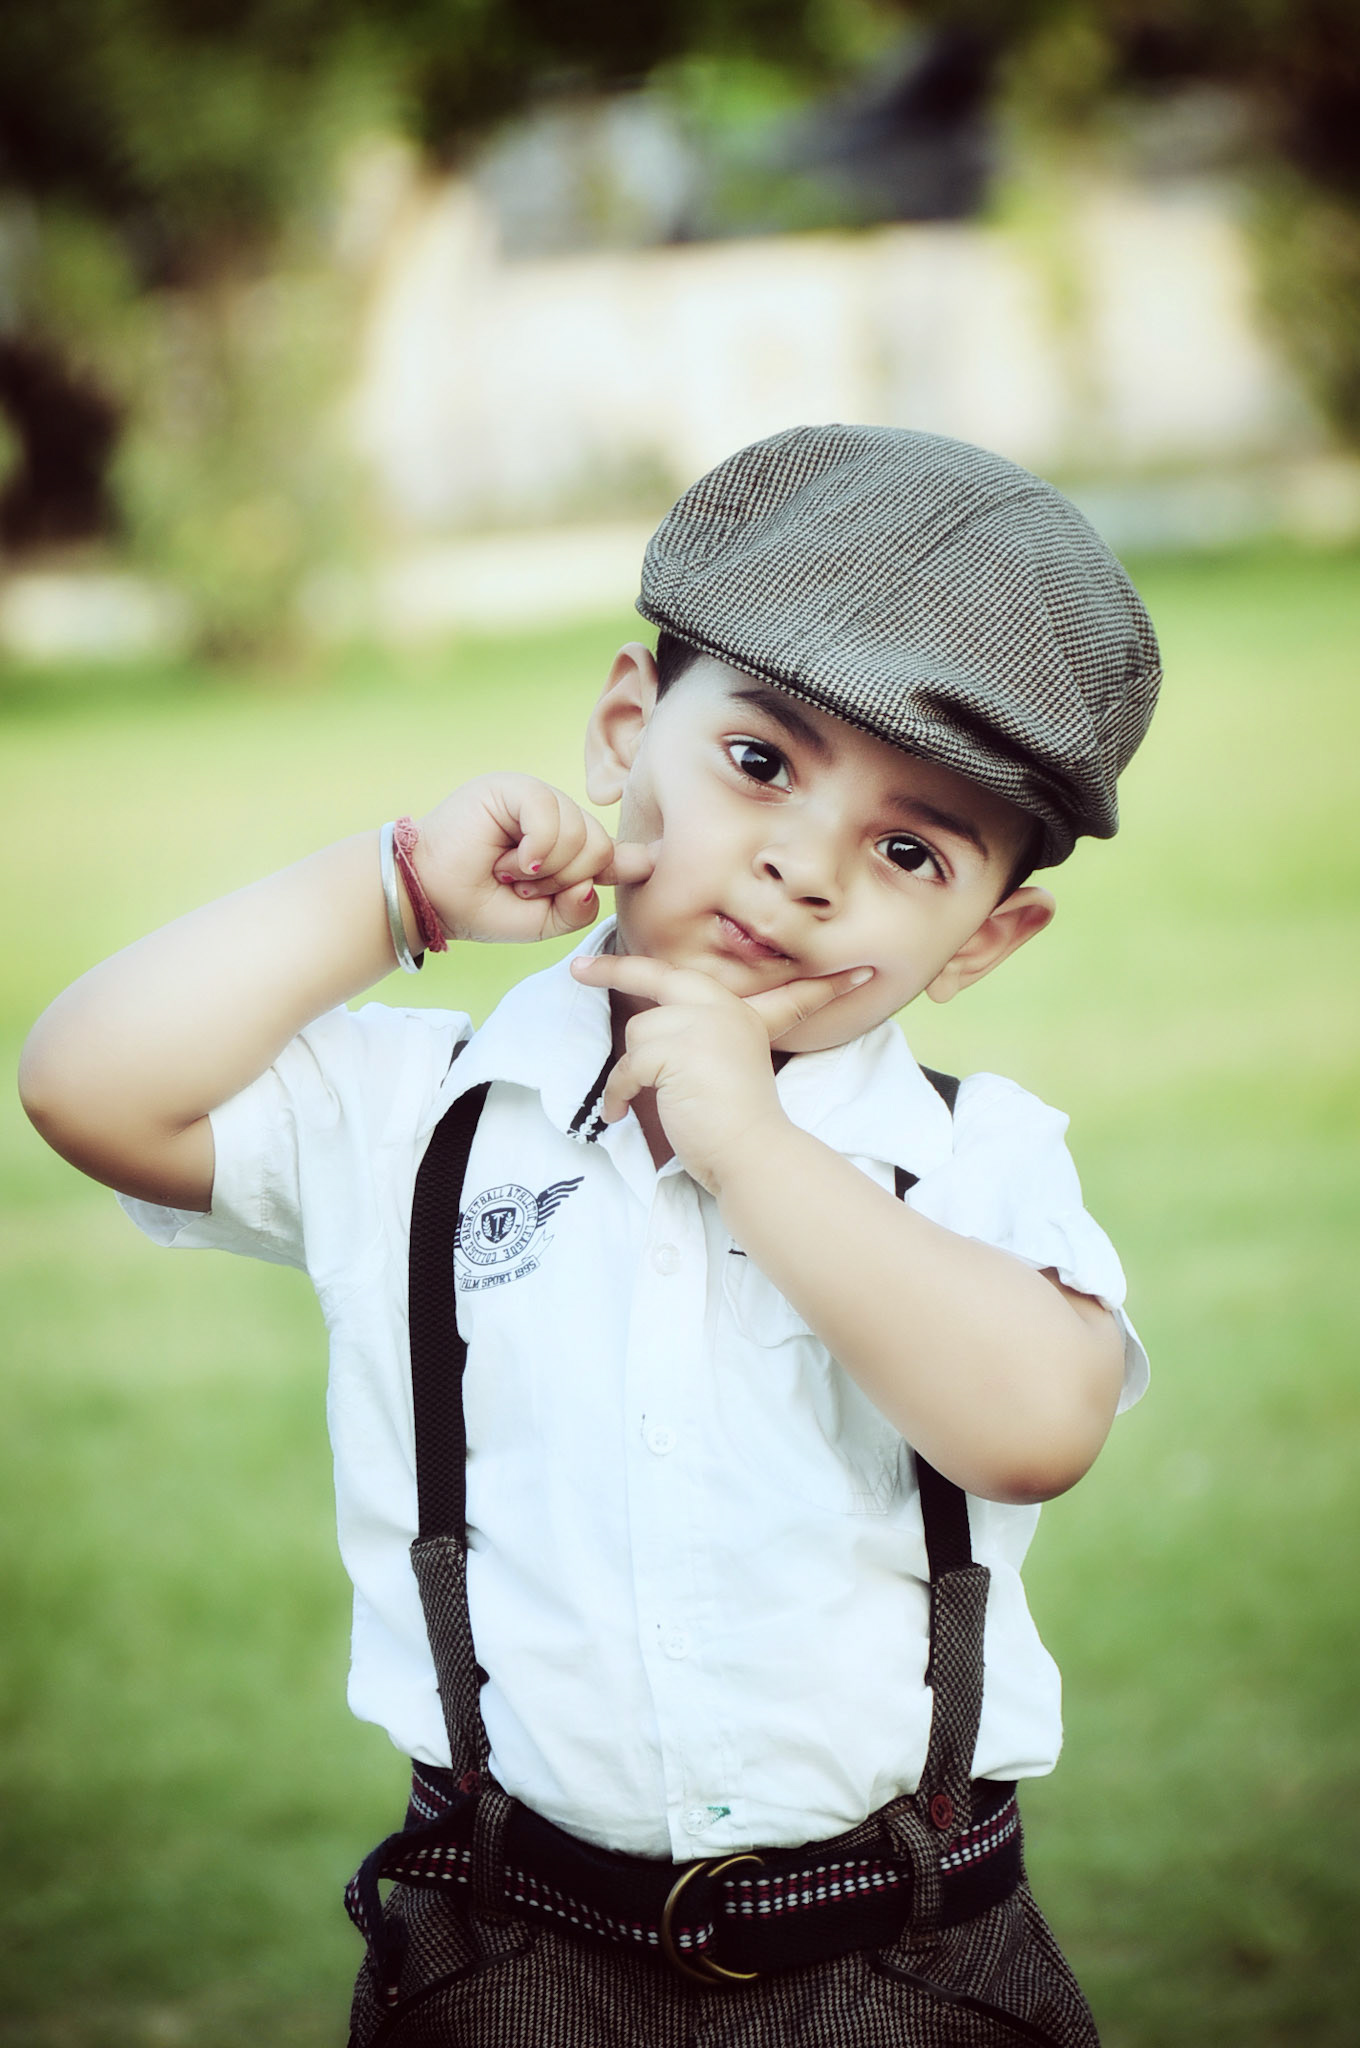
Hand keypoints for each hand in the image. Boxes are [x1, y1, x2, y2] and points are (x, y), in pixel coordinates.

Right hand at [412, 774, 654, 943]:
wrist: (431, 898)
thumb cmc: (481, 907)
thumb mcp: (543, 921)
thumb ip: (579, 907)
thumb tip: (599, 883)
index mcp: (565, 847)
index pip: (610, 850)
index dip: (632, 859)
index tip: (656, 862)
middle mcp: (556, 818)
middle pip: (600, 847)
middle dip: (566, 880)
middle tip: (524, 887)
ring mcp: (537, 798)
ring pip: (581, 836)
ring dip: (545, 870)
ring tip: (510, 873)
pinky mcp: (515, 787)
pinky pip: (553, 817)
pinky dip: (537, 849)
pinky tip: (512, 861)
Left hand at [569, 953, 872, 1192]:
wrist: (753, 1152)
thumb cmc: (734, 1122)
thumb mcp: (723, 1062)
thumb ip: (698, 1036)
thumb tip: (646, 1030)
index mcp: (735, 1011)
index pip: (693, 978)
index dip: (663, 961)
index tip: (641, 949)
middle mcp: (722, 1008)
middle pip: (657, 975)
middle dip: (613, 969)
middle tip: (577, 968)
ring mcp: (703, 1024)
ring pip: (639, 1031)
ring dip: (631, 1069)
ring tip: (641, 1098)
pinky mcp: (678, 1051)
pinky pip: (628, 1064)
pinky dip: (619, 1091)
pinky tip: (621, 1112)